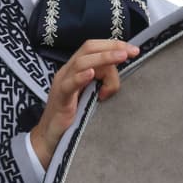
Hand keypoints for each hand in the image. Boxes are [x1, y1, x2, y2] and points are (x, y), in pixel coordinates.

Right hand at [29, 38, 139, 167]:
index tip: (133, 49)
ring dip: (104, 58)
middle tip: (132, 52)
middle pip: (88, 48)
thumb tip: (114, 82)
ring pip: (81, 62)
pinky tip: (91, 74)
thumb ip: (102, 85)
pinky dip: (80, 77)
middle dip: (112, 47)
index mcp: (75, 69)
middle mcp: (67, 72)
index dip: (113, 45)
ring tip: (121, 57)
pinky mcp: (60, 99)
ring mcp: (61, 83)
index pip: (93, 48)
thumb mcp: (91, 97)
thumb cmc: (72, 118)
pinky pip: (69, 84)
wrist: (50, 138)